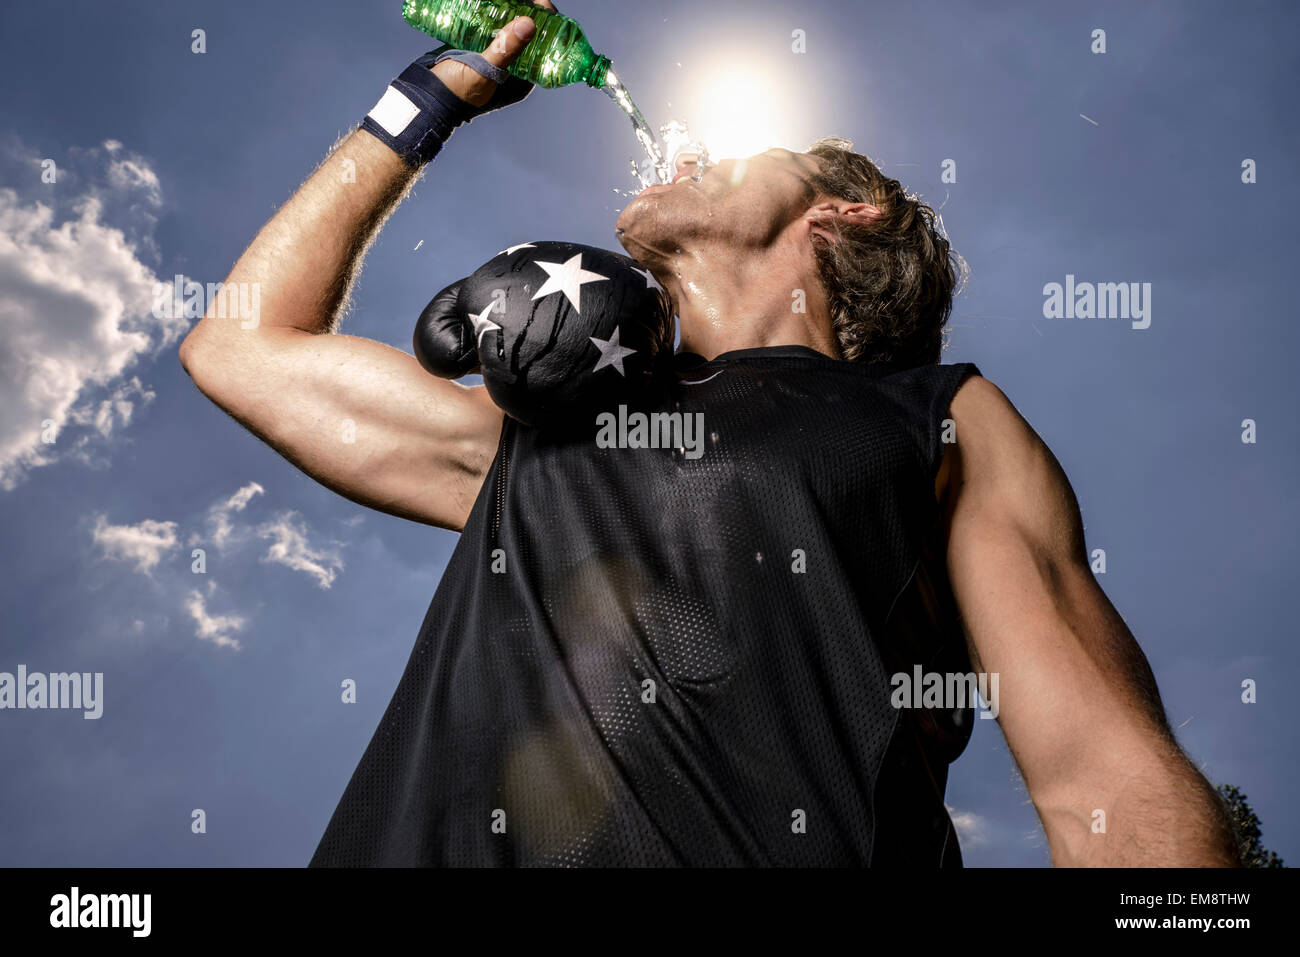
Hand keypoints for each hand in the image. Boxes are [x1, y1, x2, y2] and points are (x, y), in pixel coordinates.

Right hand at [431, 0, 557, 108]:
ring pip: (505, 29)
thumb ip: (505, 50)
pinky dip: (488, 15)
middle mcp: (510, 68)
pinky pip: (487, 29)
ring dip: (506, 11)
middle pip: (525, 35)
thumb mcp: (483, 71)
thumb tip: (530, 23)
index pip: (542, 47)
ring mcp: (491, 58)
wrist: (424, 98)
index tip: (540, 1)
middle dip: (525, 13)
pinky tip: (486, 2)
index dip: (545, 23)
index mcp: (521, 79)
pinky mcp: (474, 50)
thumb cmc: (456, 93)